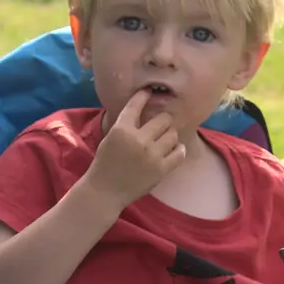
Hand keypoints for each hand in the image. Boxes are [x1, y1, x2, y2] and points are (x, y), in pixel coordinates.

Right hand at [85, 91, 186, 209]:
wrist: (105, 192)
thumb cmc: (105, 164)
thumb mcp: (110, 138)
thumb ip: (126, 124)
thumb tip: (142, 109)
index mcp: (121, 130)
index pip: (136, 105)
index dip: (144, 96)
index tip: (148, 92)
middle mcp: (138, 139)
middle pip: (163, 119)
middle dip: (163, 120)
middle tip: (160, 125)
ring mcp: (151, 155)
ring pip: (173, 134)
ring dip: (170, 135)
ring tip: (165, 139)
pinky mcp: (161, 170)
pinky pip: (179, 153)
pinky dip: (178, 150)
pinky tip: (174, 150)